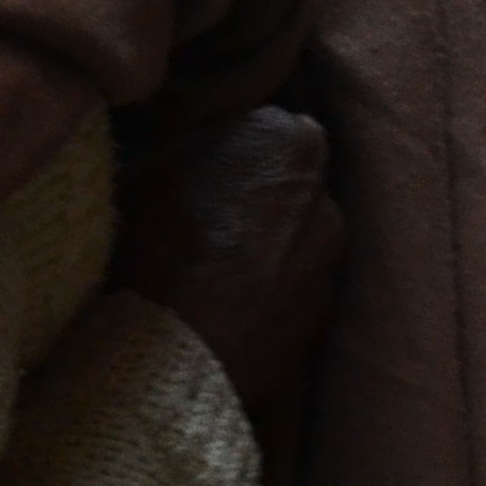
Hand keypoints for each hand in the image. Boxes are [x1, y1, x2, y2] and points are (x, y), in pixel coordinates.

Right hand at [114, 106, 342, 422]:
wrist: (182, 356)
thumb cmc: (160, 249)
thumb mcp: (154, 168)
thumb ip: (195, 143)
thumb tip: (198, 142)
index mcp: (295, 145)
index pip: (270, 129)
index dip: (234, 151)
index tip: (203, 172)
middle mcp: (329, 199)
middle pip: (289, 188)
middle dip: (258, 200)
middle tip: (206, 224)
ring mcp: (332, 263)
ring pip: (295, 242)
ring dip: (267, 249)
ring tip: (214, 274)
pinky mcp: (324, 319)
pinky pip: (293, 290)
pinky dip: (270, 292)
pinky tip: (228, 309)